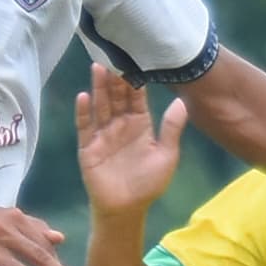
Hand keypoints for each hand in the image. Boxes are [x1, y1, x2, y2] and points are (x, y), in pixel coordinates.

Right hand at [74, 66, 189, 221]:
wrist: (126, 210)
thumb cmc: (148, 184)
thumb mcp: (166, 155)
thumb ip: (171, 128)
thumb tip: (183, 102)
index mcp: (140, 125)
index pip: (136, 98)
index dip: (135, 81)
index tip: (135, 61)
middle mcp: (120, 125)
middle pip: (116, 97)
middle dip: (114, 78)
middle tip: (113, 56)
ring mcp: (103, 135)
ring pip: (100, 106)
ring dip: (98, 88)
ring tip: (97, 67)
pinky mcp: (88, 147)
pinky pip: (84, 126)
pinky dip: (83, 112)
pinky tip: (83, 96)